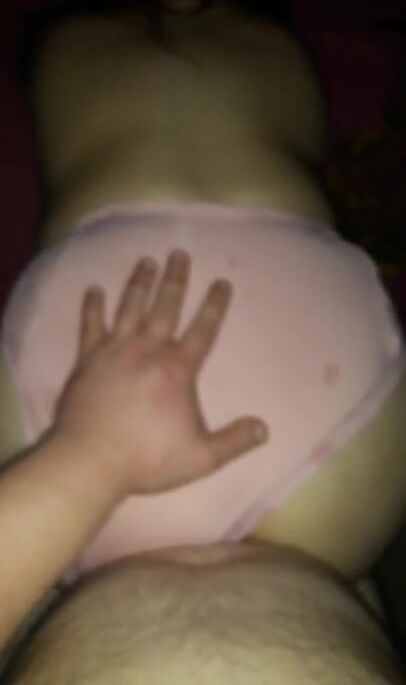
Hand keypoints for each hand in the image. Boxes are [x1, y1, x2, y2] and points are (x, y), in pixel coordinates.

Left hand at [53, 250, 267, 496]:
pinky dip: (93, 306)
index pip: (203, 330)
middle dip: (175, 279)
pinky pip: (91, 325)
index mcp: (178, 370)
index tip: (222, 281)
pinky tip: (94, 288)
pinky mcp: (88, 359)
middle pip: (166, 307)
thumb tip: (264, 428)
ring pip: (131, 307)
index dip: (215, 305)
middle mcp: (149, 350)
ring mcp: (116, 351)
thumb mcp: (201, 457)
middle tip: (179, 253)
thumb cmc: (148, 458)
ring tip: (146, 260)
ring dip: (140, 283)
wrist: (92, 460)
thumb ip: (234, 441)